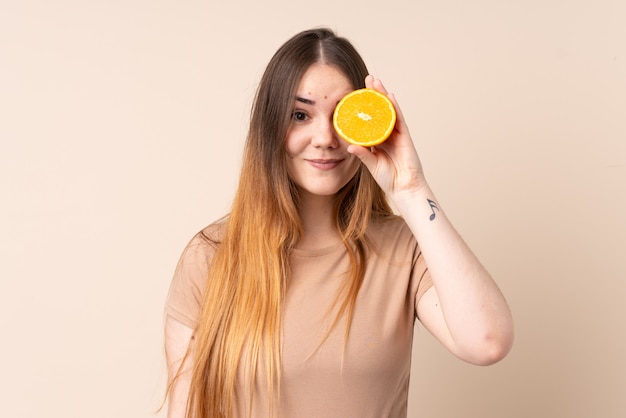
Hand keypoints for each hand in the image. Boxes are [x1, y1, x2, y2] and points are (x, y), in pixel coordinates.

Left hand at [347, 75, 426, 198]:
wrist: (403, 187)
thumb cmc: (388, 178)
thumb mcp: (371, 164)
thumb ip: (362, 154)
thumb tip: (349, 146)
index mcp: (377, 139)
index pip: (370, 119)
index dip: (364, 106)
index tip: (355, 94)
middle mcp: (387, 133)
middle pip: (380, 110)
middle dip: (374, 94)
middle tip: (367, 79)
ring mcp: (396, 133)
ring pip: (389, 110)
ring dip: (383, 95)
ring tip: (375, 81)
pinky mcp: (405, 136)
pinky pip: (399, 118)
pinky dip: (394, 107)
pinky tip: (389, 96)